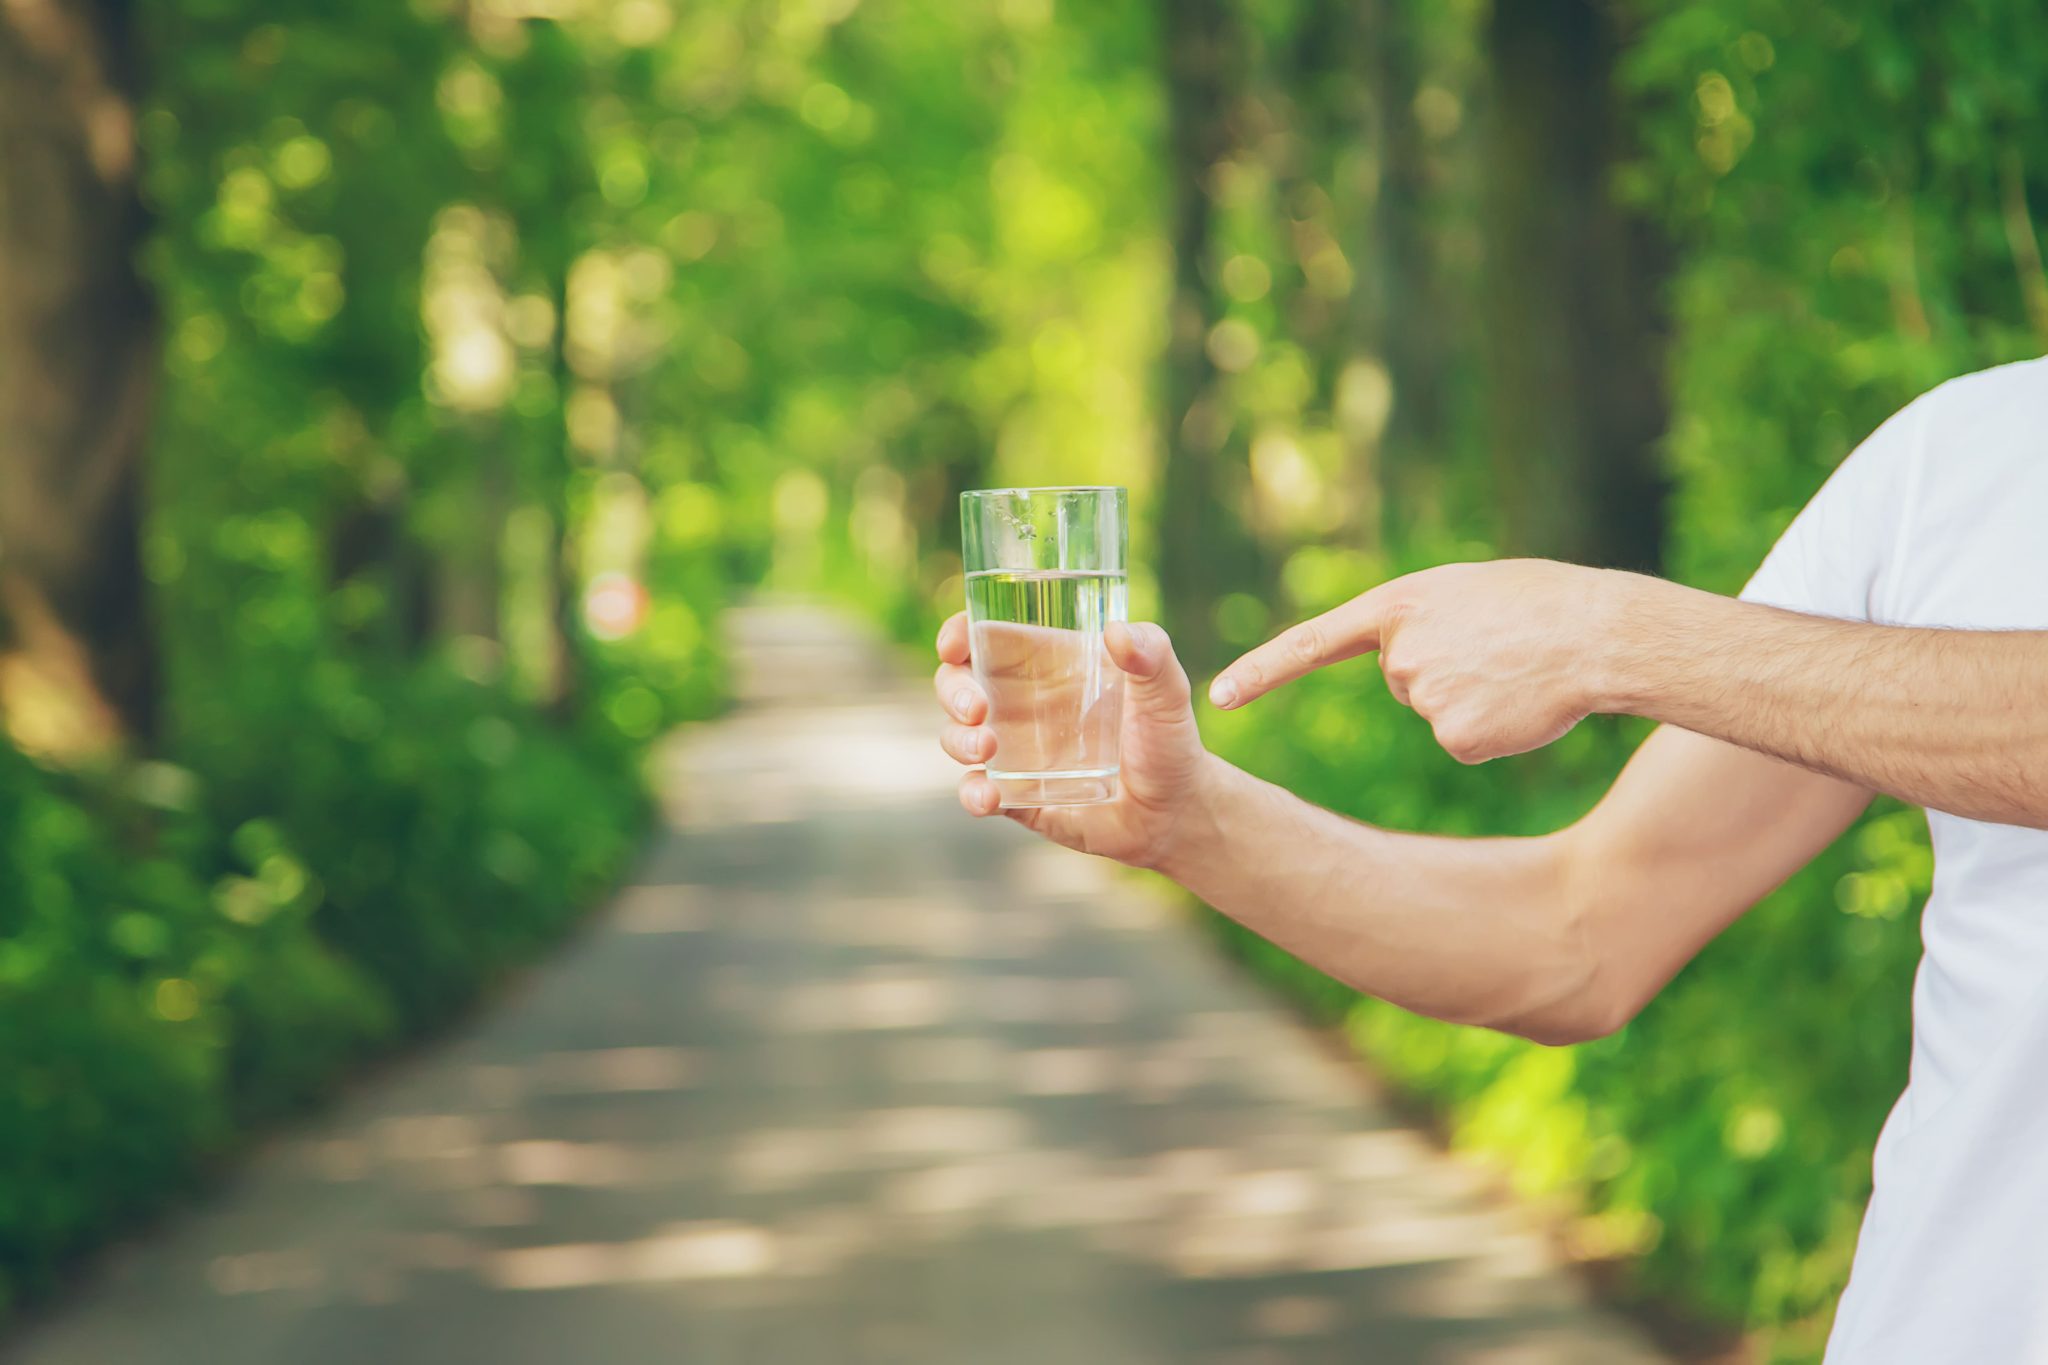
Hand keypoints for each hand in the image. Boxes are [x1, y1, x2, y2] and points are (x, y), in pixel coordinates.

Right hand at [935, 613, 1212, 867]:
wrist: (1176, 811)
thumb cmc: (1170, 739)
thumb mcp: (1167, 692)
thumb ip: (1152, 656)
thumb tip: (1117, 631)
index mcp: (1045, 666)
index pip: (984, 638)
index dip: (957, 634)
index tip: (955, 643)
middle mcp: (1019, 706)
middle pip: (956, 685)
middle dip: (952, 691)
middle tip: (977, 708)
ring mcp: (1014, 754)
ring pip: (957, 738)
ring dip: (958, 740)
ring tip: (987, 749)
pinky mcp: (1018, 797)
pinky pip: (978, 792)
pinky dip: (972, 793)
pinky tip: (988, 795)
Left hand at [1209, 559, 1638, 763]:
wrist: (1600, 634)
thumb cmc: (1540, 604)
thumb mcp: (1465, 592)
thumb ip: (1418, 621)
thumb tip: (1398, 665)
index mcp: (1398, 606)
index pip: (1311, 643)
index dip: (1262, 670)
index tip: (1218, 695)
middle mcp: (1399, 652)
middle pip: (1400, 681)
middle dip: (1442, 671)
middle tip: (1496, 648)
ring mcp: (1424, 697)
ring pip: (1432, 711)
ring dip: (1471, 699)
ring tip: (1514, 670)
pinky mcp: (1454, 738)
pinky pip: (1461, 742)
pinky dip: (1492, 731)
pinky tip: (1520, 703)